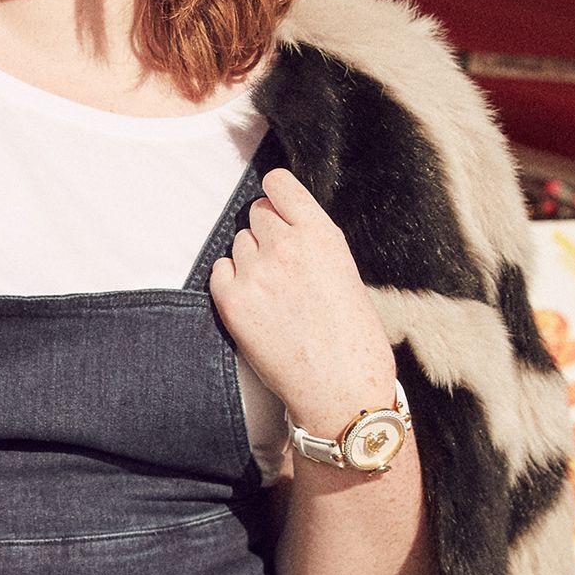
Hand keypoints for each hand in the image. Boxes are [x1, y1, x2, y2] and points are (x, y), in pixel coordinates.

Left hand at [207, 168, 394, 435]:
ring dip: (250, 259)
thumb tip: (287, 228)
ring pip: (238, 243)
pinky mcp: (232, 301)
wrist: (341, 389)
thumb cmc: (355, 340)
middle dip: (266, 232)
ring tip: (274, 293)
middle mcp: (284, 246)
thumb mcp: (346, 273)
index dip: (276, 195)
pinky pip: (219, 271)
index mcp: (320, 235)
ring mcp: (255, 273)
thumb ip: (315, 244)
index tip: (276, 205)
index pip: (278, 184)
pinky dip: (231, 282)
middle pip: (256, 213)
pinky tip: (255, 303)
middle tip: (282, 263)